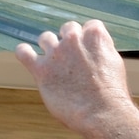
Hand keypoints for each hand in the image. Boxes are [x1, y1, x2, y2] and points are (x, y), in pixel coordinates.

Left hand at [14, 19, 136, 136]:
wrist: (102, 113)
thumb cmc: (111, 94)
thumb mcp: (114, 63)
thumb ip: (101, 50)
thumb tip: (92, 48)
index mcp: (95, 35)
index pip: (90, 25)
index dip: (89, 39)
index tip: (89, 51)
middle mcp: (74, 39)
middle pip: (68, 28)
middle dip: (70, 41)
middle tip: (73, 60)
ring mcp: (56, 53)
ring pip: (46, 38)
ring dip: (50, 47)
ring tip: (54, 63)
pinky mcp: (41, 70)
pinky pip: (24, 53)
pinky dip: (23, 52)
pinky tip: (26, 54)